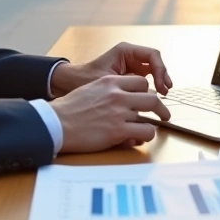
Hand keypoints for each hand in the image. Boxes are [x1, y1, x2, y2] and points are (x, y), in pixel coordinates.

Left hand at [50, 42, 172, 96]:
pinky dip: (151, 88)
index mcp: (125, 51)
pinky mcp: (130, 76)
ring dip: (160, 82)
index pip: (152, 55)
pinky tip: (152, 99)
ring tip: (163, 95)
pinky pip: (146, 79)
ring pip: (153, 71)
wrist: (69, 83)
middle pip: (155, 62)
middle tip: (165, 91)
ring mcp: (131, 65)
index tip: (161, 85)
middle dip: (163, 76)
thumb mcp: (105, 82)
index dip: (161, 69)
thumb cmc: (83, 79)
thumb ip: (125, 87)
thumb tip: (145, 94)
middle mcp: (130, 56)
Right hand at [50, 75, 169, 152]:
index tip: (147, 99)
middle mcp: (118, 95)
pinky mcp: (118, 131)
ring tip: (151, 128)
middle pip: (151, 96)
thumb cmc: (69, 109)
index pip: (140, 81)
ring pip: (151, 114)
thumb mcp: (90, 90)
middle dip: (159, 106)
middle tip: (163, 113)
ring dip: (152, 122)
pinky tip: (139, 138)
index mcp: (110, 82)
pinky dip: (146, 135)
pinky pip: (146, 131)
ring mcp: (119, 113)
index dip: (146, 91)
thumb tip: (123, 100)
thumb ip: (109, 92)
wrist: (56, 123)